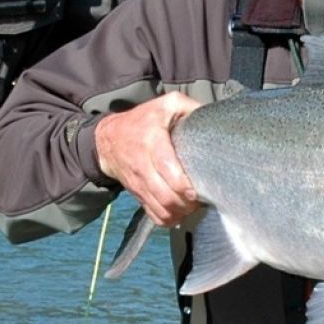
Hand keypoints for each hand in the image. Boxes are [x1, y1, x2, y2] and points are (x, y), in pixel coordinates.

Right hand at [94, 94, 202, 225]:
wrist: (109, 139)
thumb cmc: (144, 120)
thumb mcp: (166, 104)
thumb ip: (190, 108)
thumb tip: (215, 118)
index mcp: (152, 139)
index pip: (166, 167)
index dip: (182, 185)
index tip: (195, 191)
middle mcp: (143, 163)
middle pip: (165, 194)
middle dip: (185, 203)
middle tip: (200, 199)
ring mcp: (138, 182)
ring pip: (160, 208)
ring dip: (179, 212)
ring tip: (191, 206)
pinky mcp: (137, 194)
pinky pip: (153, 215)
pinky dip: (168, 219)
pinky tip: (179, 212)